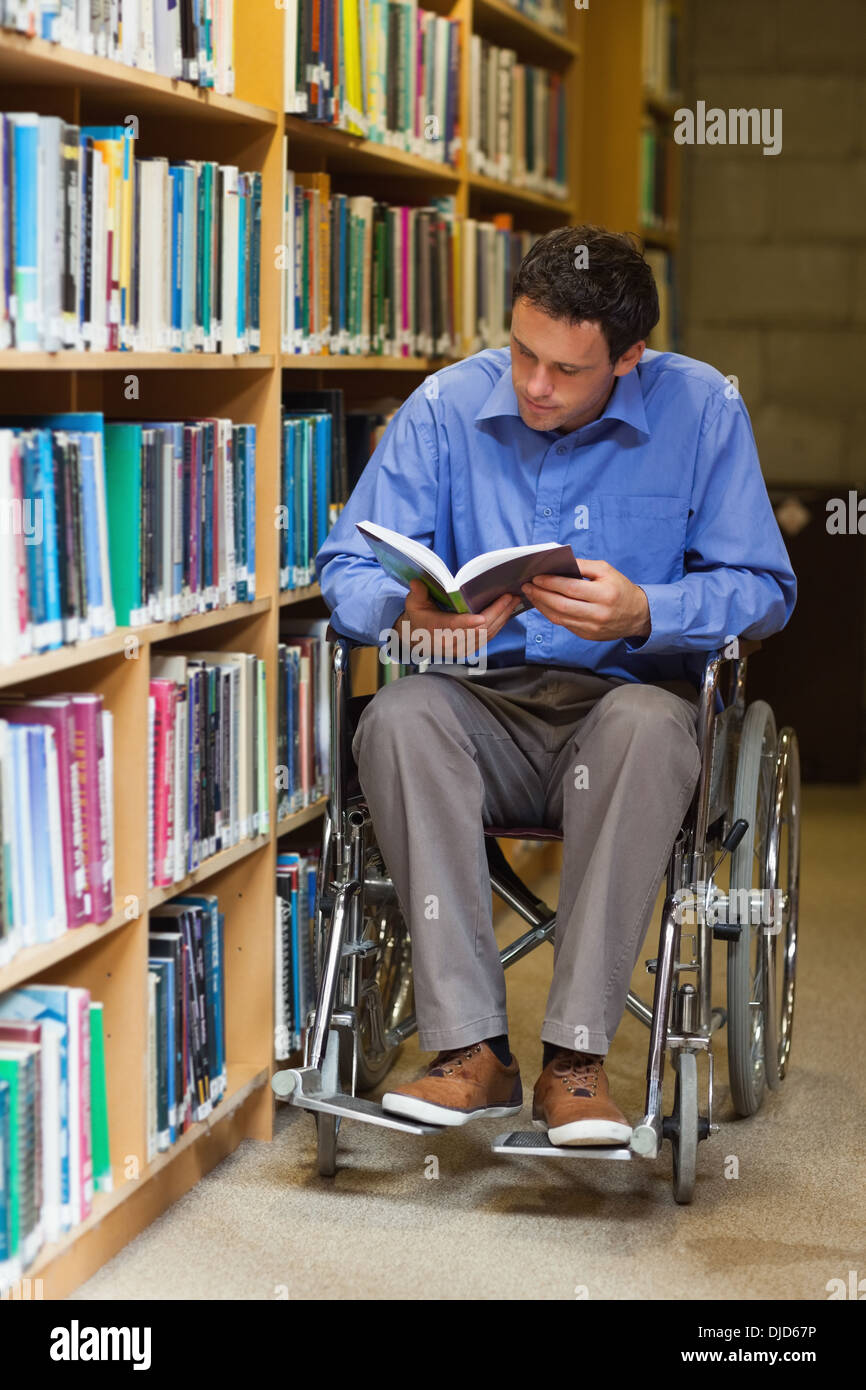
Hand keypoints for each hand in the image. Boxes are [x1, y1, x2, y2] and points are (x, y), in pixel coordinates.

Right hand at [395, 579, 521, 657]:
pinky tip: (507, 613)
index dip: (467, 623)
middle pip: (476, 630)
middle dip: (495, 613)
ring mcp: (460, 649)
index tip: (481, 618)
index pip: (452, 627)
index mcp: (435, 629)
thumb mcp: (414, 603)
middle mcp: (449, 643)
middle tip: (509, 597)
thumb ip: (418, 593)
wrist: (416, 637)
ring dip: (502, 618)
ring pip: (486, 635)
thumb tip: (416, 582)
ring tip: (513, 601)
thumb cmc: (418, 616)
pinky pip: (487, 639)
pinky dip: (499, 625)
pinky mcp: (469, 650)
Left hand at [521, 559, 650, 642]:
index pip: (571, 588)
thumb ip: (583, 566)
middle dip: (541, 594)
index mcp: (604, 594)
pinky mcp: (587, 635)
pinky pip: (564, 624)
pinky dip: (550, 614)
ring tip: (531, 594)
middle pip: (561, 605)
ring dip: (541, 605)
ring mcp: (592, 627)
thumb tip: (558, 564)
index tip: (536, 577)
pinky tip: (543, 604)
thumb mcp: (607, 571)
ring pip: (559, 617)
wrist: (638, 615)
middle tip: (527, 586)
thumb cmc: (620, 589)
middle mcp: (598, 613)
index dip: (551, 583)